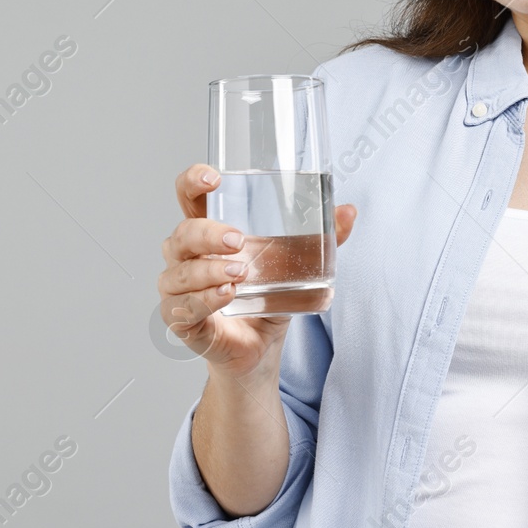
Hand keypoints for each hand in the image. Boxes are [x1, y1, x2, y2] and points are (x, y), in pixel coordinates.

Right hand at [158, 163, 357, 379]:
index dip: (193, 182)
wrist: (259, 349)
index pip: (188, 197)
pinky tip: (226, 295)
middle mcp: (187, 257)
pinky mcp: (181, 320)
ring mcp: (179, 289)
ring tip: (239, 274)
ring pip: (179, 272)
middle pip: (182, 234)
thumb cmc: (266, 299)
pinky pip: (182, 307)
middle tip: (237, 240)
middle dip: (208, 233)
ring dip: (208, 270)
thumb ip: (322, 239)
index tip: (214, 177)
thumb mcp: (296, 265)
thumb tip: (349, 212)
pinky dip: (204, 300)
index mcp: (208, 233)